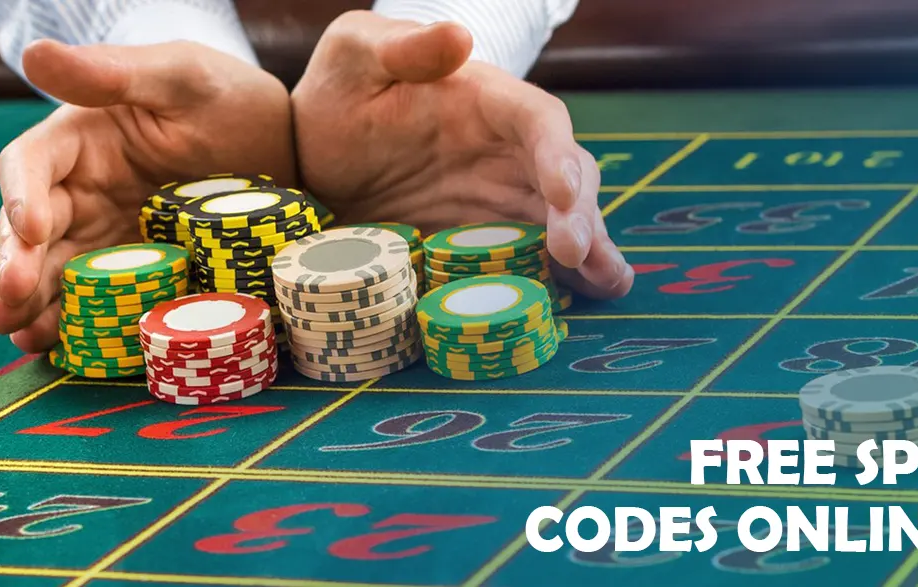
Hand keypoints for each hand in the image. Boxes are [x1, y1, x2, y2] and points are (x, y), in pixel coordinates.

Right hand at [0, 40, 294, 352]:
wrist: (293, 156)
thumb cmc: (230, 99)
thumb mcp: (181, 77)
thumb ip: (112, 73)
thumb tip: (34, 52)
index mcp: (80, 139)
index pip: (28, 164)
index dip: (18, 196)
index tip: (31, 228)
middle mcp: (80, 192)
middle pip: (28, 231)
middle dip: (15, 265)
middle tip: (11, 298)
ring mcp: (104, 240)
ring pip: (51, 274)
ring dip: (29, 306)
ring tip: (20, 334)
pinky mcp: (134, 278)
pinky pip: (94, 304)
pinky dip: (72, 326)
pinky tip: (58, 347)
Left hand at [291, 11, 633, 298]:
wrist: (312, 153)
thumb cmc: (340, 91)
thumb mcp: (355, 54)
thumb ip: (404, 46)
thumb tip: (458, 36)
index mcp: (486, 100)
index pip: (538, 121)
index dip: (557, 155)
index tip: (562, 192)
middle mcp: (507, 151)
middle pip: (566, 177)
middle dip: (580, 214)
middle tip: (576, 255)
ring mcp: (500, 199)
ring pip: (563, 221)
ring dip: (590, 252)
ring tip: (606, 284)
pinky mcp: (485, 240)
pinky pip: (531, 259)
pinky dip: (558, 280)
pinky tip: (577, 305)